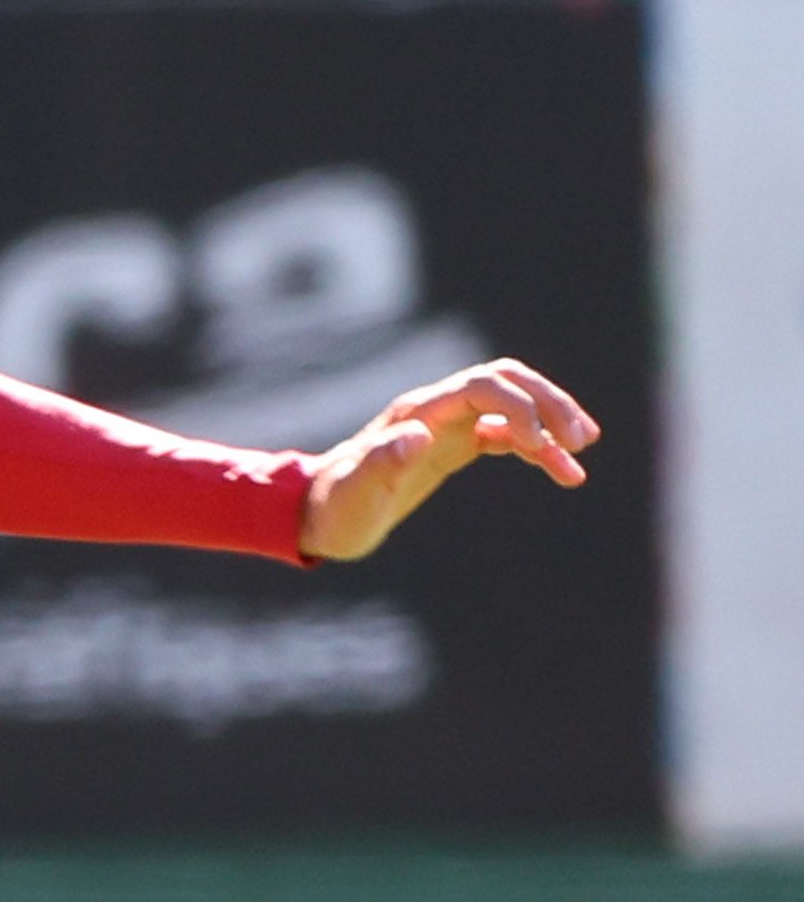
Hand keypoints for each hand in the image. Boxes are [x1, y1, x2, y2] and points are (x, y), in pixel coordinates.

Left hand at [295, 357, 596, 561]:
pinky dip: (539, 450)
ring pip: (513, 407)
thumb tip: (419, 435)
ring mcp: (446, 427)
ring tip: (582, 453)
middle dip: (547, 403)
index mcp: (416, 414)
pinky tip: (566, 474)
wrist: (318, 518)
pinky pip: (506, 437)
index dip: (517, 406)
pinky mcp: (453, 447)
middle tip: (580, 439)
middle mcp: (435, 412)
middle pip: (506, 383)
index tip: (540, 443)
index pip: (481, 387)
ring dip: (551, 422)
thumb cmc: (335, 509)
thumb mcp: (356, 493)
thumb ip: (382, 461)